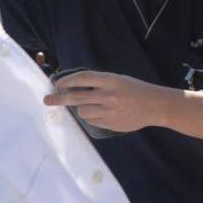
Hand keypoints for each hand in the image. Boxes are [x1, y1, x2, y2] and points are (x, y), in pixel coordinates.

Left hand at [44, 71, 166, 132]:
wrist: (155, 106)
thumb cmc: (135, 90)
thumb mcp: (118, 80)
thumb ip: (99, 83)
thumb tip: (74, 87)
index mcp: (111, 80)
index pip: (83, 78)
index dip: (67, 81)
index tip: (57, 84)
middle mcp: (109, 95)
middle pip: (77, 97)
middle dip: (59, 99)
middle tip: (47, 100)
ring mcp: (110, 111)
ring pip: (83, 112)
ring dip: (81, 108)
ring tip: (91, 105)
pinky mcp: (111, 124)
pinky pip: (92, 121)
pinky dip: (92, 117)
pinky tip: (102, 113)